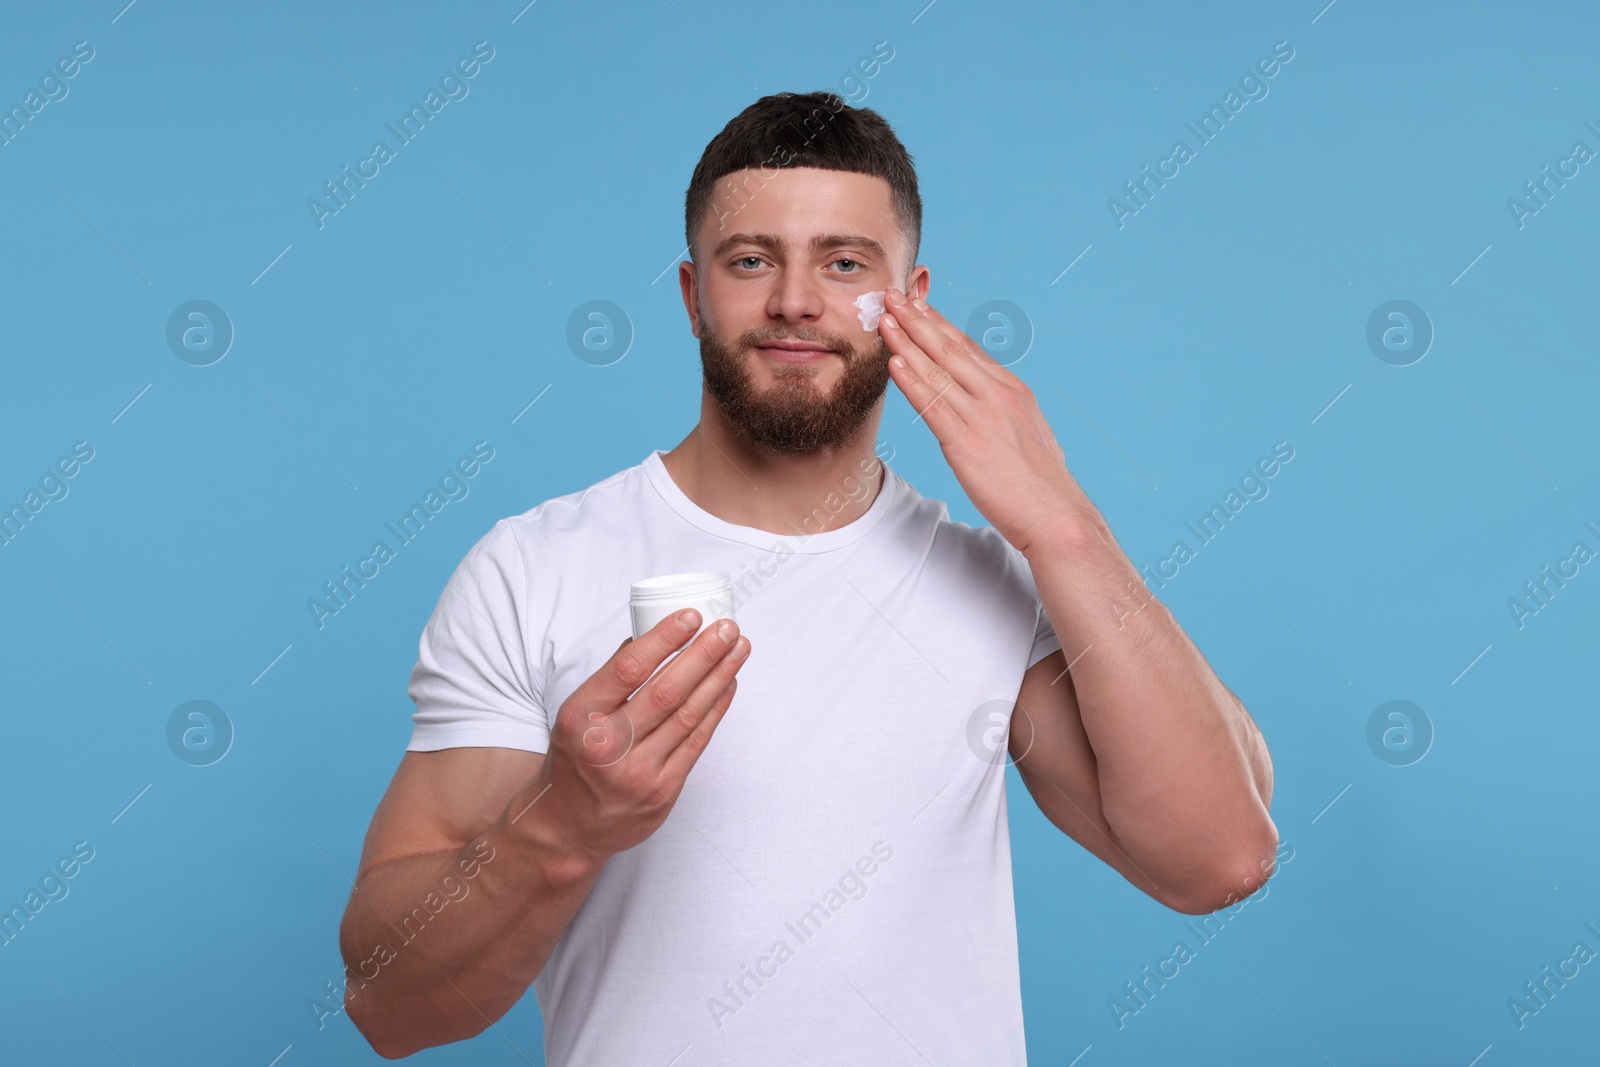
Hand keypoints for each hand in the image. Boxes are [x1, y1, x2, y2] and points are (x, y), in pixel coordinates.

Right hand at [534, 610, 750, 865]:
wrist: (569, 826)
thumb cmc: (577, 759)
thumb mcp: (576, 715)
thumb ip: (610, 679)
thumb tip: (648, 635)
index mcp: (581, 717)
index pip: (629, 669)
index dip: (664, 639)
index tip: (692, 616)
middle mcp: (608, 746)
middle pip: (667, 691)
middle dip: (704, 655)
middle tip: (728, 628)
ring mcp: (638, 772)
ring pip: (688, 715)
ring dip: (719, 677)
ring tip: (738, 649)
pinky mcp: (663, 792)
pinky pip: (697, 742)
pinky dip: (716, 709)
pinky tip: (728, 684)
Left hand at [878, 288, 1088, 555]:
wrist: (1055, 515)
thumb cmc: (1041, 484)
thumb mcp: (1028, 433)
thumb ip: (1004, 412)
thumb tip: (989, 405)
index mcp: (1012, 390)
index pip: (968, 348)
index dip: (939, 323)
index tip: (917, 304)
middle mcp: (998, 394)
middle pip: (950, 348)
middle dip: (918, 319)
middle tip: (893, 294)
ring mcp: (983, 416)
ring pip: (937, 370)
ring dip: (907, 341)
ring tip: (885, 318)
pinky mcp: (967, 442)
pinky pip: (933, 405)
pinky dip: (912, 381)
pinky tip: (894, 362)